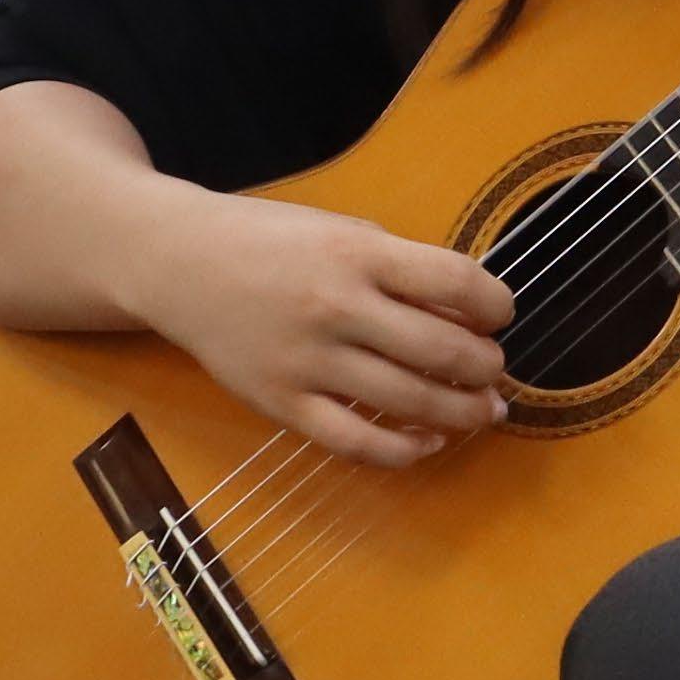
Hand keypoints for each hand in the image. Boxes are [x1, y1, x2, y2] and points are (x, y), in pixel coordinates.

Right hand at [135, 190, 513, 468]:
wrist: (178, 263)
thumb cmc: (269, 241)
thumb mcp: (340, 229)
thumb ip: (400, 268)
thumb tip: (469, 311)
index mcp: (357, 252)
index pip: (457, 280)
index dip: (496, 304)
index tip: (501, 315)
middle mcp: (336, 306)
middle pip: (443, 349)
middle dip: (486, 366)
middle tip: (495, 370)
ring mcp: (307, 360)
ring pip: (410, 402)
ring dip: (463, 411)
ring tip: (484, 410)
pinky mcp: (281, 403)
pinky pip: (356, 442)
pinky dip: (405, 449)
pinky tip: (429, 441)